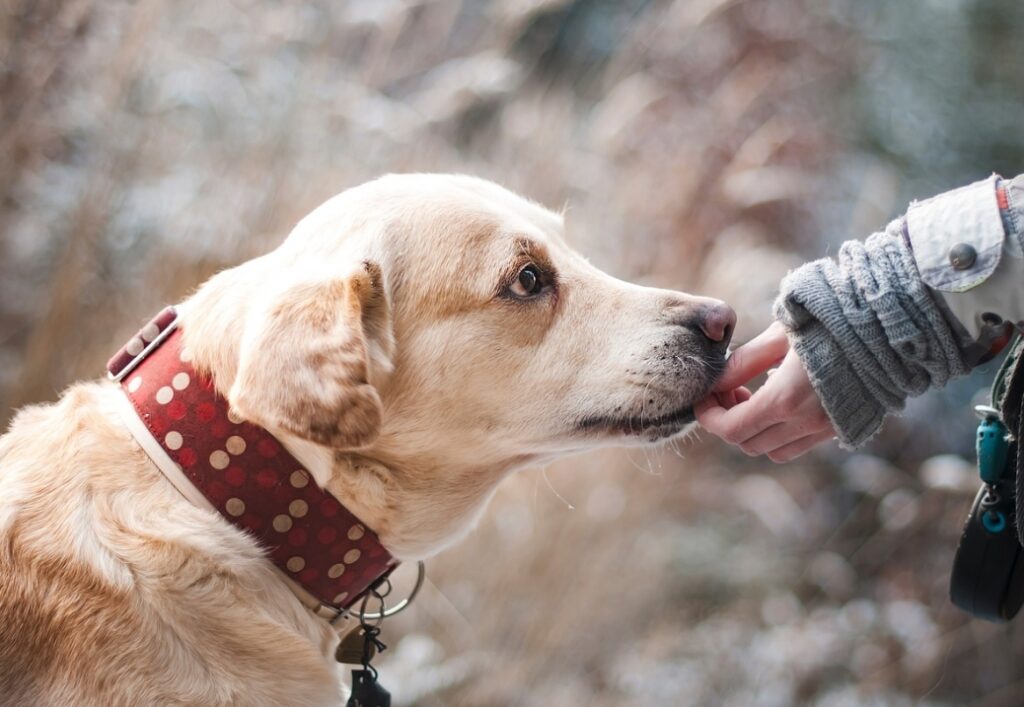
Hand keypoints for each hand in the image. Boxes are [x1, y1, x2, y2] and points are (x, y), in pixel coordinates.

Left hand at [695, 322, 835, 462]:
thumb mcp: (779, 335)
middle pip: (747, 443)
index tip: (703, 397)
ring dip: (754, 430)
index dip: (709, 417)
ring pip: (773, 450)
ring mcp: (826, 429)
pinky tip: (781, 399)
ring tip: (753, 395)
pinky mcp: (841, 428)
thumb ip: (744, 362)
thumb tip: (716, 382)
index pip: (731, 429)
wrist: (890, 327)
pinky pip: (799, 445)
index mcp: (785, 399)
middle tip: (729, 390)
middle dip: (728, 421)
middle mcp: (806, 423)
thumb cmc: (830, 321)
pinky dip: (780, 432)